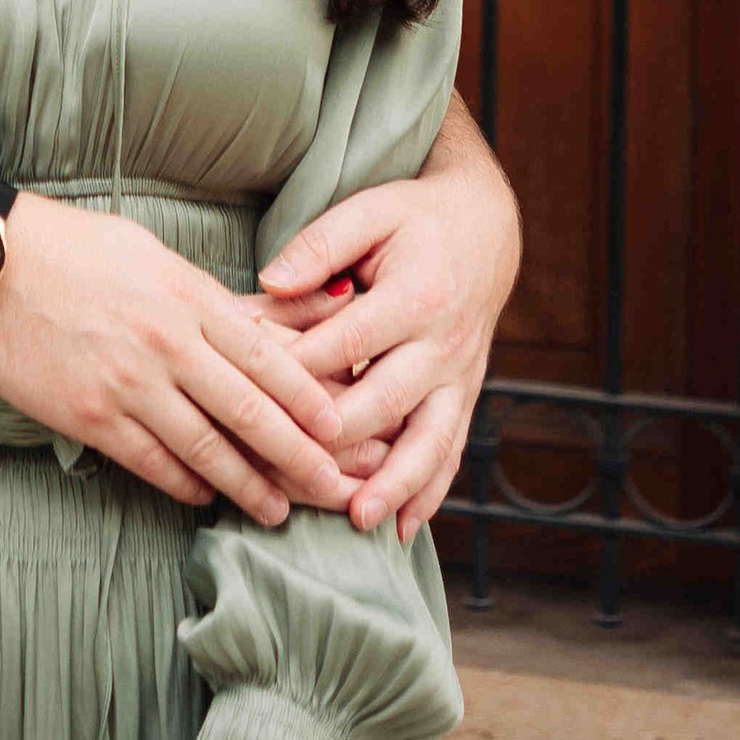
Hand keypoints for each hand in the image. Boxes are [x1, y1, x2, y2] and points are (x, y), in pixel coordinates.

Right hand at [0, 191, 356, 528]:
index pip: (264, 357)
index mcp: (186, 296)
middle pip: (247, 410)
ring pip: (203, 447)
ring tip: (275, 509)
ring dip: (245, 484)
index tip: (338, 426)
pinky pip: (149, 461)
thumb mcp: (148, 252)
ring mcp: (126, 384)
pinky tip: (204, 498)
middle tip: (332, 486)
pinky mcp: (88, 415)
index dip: (306, 397)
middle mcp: (165, 343)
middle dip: (296, 454)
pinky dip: (183, 484)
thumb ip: (198, 295)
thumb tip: (250, 325)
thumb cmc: (70, 247)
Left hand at [256, 99, 520, 536]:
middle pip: (388, 400)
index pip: (348, 342)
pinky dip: (431, 492)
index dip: (299, 370)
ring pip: (432, 440)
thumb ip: (319, 245)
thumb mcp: (369, 212)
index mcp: (417, 294)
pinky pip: (452, 450)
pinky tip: (403, 528)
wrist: (486, 228)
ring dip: (396, 483)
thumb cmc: (415, 218)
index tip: (253, 396)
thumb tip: (269, 282)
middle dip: (341, 440)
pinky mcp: (465, 395)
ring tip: (360, 518)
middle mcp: (444, 343)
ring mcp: (460, 376)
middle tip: (291, 473)